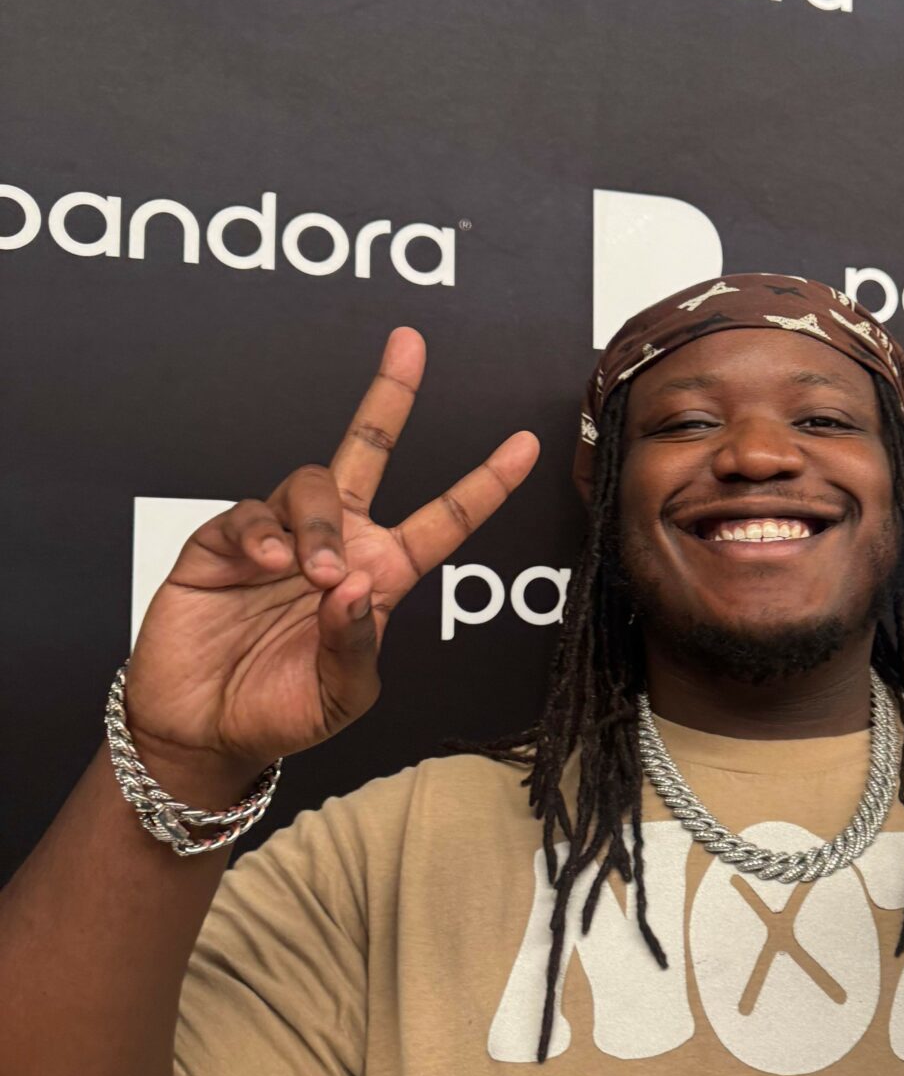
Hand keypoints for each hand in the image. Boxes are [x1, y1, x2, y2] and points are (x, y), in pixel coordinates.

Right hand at [125, 328, 539, 777]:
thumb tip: (352, 584)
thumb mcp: (341, 695)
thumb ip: (355, 644)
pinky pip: (250, 514)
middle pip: (369, 452)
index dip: (484, 484)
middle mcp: (336, 543)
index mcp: (381, 575)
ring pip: (312, 485)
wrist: (205, 730)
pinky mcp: (223, 544)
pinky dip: (264, 535)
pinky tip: (269, 566)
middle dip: (390, 395)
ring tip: (309, 575)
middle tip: (410, 345)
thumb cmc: (282, 712)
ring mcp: (280, 538)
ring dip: (318, 525)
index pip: (443, 521)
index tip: (526, 445)